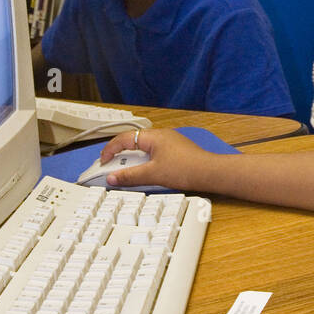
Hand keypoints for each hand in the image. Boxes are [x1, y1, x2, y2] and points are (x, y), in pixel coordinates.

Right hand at [98, 127, 214, 190]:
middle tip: (110, 167)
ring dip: (132, 160)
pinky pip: (153, 154)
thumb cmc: (186, 169)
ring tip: (125, 172)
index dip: (110, 149)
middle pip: (133, 142)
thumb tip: (112, 177)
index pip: (125, 138)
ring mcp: (169, 143)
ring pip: (144, 149)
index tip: (103, 161)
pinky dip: (144, 162)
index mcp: (153, 136)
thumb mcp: (153, 174)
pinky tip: (144, 173)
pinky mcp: (176, 152)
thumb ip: (130, 176)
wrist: (210, 173)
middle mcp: (161, 136)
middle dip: (120, 155)